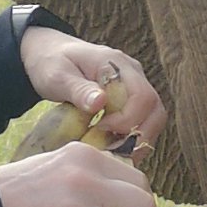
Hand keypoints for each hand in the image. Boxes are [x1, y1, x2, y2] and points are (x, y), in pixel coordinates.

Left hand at [19, 26, 166, 149]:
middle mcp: (133, 74)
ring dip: (137, 141)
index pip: (143, 96)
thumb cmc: (51, 63)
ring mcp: (134, 87)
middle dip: (139, 136)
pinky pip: (142, 122)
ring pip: (153, 119)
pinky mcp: (129, 100)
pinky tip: (112, 148)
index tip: (101, 129)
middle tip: (111, 149)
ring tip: (112, 153)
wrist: (50, 53)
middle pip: (155, 110)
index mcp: (117, 64)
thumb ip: (78, 90)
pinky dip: (132, 139)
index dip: (128, 120)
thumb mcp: (57, 76)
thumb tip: (100, 103)